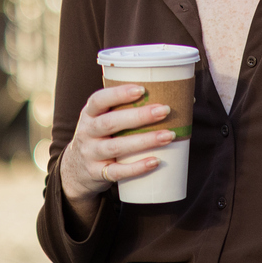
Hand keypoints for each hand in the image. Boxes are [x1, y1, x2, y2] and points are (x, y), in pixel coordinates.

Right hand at [58, 84, 174, 203]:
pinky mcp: (97, 174)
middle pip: (109, 122)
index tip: (141, 89)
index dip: (118, 93)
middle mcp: (87, 133)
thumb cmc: (104, 137)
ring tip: (169, 135)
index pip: (98, 100)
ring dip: (144, 140)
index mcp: (90, 114)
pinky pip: (117, 172)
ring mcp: (90, 154)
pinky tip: (155, 161)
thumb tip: (185, 98)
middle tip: (165, 110)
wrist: (76, 170)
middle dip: (138, 116)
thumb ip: (132, 109)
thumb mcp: (107, 120)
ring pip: (115, 147)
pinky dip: (137, 168)